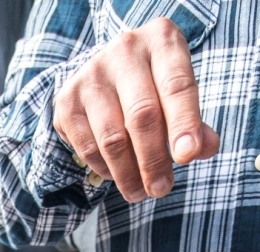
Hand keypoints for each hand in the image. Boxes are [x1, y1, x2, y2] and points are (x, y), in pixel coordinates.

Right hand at [54, 17, 219, 203]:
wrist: (107, 72)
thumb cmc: (153, 85)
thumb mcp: (178, 93)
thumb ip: (194, 121)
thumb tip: (204, 149)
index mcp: (160, 41)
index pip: (176, 86)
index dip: (184, 123)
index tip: (188, 157)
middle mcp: (123, 51)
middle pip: (141, 116)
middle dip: (154, 160)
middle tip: (162, 189)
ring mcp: (90, 76)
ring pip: (112, 139)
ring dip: (128, 175)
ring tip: (140, 192)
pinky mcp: (67, 103)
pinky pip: (89, 149)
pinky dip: (106, 170)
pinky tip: (119, 174)